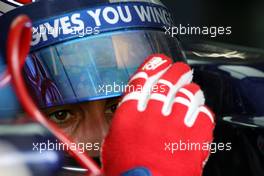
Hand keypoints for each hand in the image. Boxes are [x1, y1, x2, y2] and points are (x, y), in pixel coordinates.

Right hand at [102, 54, 214, 175]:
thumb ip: (124, 121)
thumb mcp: (113, 144)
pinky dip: (201, 110)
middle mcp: (152, 116)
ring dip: (190, 88)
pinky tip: (198, 111)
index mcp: (129, 116)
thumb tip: (130, 108)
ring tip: (191, 88)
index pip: (142, 80)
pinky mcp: (194, 138)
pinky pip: (203, 114)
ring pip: (188, 94)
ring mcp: (175, 126)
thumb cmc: (127, 172)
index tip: (159, 60)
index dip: (152, 66)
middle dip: (175, 71)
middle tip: (180, 69)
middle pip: (167, 82)